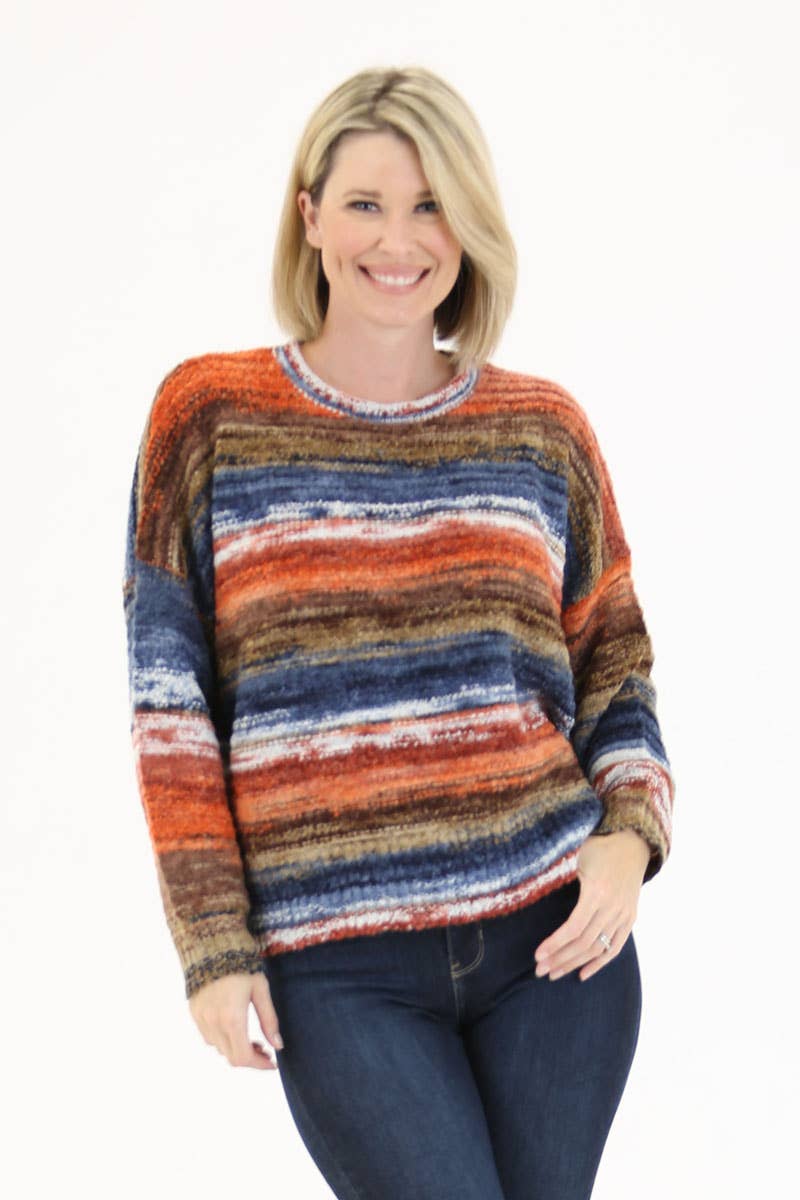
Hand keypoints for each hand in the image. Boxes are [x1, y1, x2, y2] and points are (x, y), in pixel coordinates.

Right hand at [188, 970, 284, 1069]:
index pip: (243, 1057)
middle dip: (250, 1059)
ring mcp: (201, 1019)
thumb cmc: (242, 966)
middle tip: (265, 1049)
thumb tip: (278, 1045)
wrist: (213, 945)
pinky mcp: (195, 1013)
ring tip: (252, 1038)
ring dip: (236, 1049)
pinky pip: (209, 1037)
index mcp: (232, 1018)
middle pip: (231, 1058)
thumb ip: (269, 1019)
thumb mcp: (261, 989)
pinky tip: (234, 1028)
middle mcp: (213, 1023)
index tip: (272, 1063)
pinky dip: (223, 1040)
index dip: (259, 1065)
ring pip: (220, 1049)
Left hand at [533, 830, 650, 982]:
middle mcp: (612, 907)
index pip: (574, 928)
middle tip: (540, 970)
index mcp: (597, 892)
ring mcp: (624, 915)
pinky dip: (599, 963)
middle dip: (560, 959)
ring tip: (554, 973)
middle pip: (584, 943)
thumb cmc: (599, 846)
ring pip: (597, 949)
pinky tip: (582, 974)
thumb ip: (561, 879)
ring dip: (574, 963)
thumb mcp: (578, 858)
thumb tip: (531, 891)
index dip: (555, 944)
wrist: (632, 842)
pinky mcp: (630, 919)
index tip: (538, 955)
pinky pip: (615, 947)